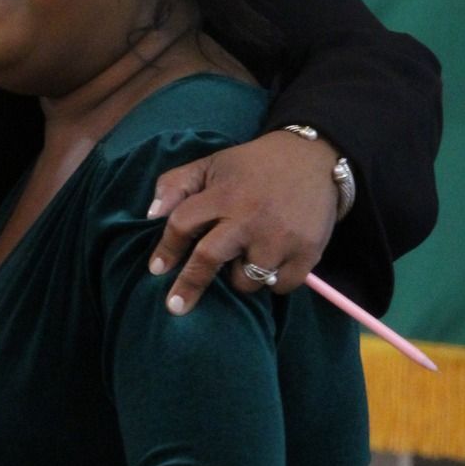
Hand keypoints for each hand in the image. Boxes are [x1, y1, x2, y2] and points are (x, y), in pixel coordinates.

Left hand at [147, 128, 339, 313]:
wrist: (314, 158)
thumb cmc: (253, 166)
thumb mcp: (211, 164)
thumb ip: (176, 184)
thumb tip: (151, 215)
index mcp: (224, 194)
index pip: (182, 224)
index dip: (166, 249)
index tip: (156, 269)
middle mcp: (250, 218)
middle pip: (209, 259)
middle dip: (189, 284)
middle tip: (175, 306)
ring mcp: (280, 238)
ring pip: (246, 281)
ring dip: (240, 277)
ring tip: (246, 258)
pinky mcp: (307, 252)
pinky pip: (279, 287)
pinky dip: (273, 282)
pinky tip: (272, 262)